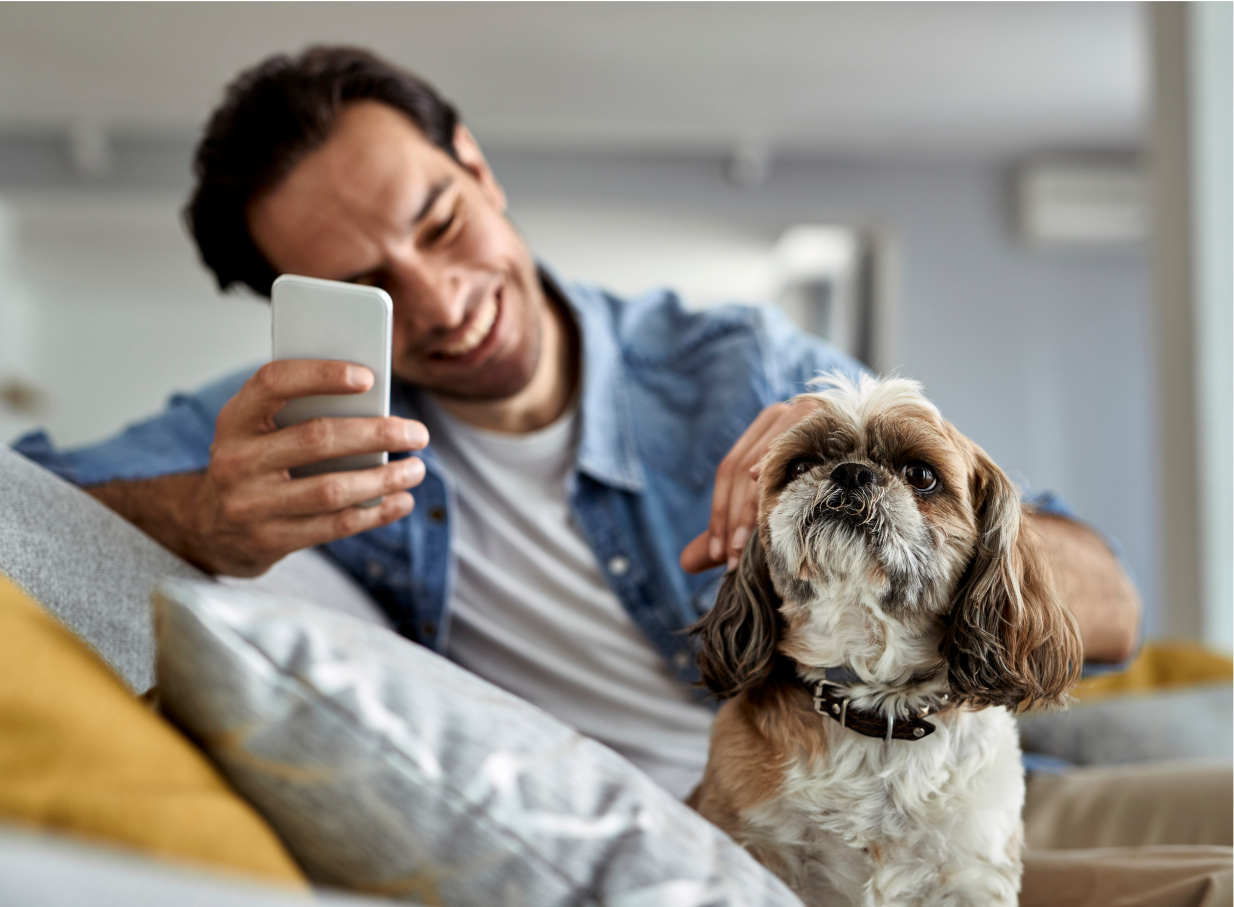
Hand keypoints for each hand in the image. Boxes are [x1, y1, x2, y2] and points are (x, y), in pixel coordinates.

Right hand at [189, 359, 426, 575]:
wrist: (212, 526)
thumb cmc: (255, 462)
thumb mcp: (260, 430)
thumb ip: (301, 412)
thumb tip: (374, 404)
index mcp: (235, 419)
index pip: (274, 383)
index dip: (321, 376)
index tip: (368, 377)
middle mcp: (236, 460)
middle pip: (317, 438)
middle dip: (377, 434)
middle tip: (417, 434)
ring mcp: (250, 504)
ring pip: (331, 488)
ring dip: (383, 479)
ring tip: (416, 469)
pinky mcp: (269, 540)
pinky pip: (333, 526)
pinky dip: (375, 513)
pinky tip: (401, 501)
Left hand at [680, 397, 822, 573]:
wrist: (874, 445)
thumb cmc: (819, 480)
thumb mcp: (767, 501)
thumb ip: (730, 527)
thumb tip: (685, 563)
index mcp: (761, 427)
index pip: (728, 471)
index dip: (718, 515)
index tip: (717, 555)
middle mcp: (780, 413)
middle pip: (741, 469)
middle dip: (732, 520)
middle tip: (731, 560)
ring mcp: (807, 411)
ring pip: (766, 466)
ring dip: (752, 510)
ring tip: (744, 547)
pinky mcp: (832, 419)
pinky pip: (801, 453)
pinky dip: (784, 479)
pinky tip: (774, 506)